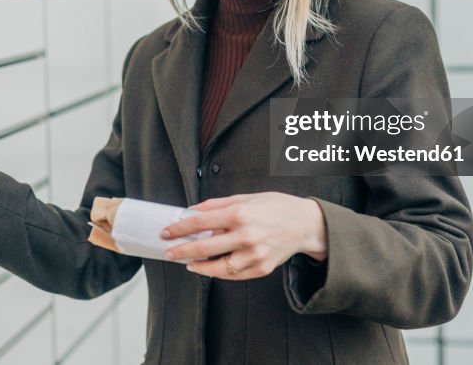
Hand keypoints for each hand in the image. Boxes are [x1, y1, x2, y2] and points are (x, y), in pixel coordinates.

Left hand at [159, 192, 327, 279]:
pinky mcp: (261, 268)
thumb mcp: (246, 197)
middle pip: (204, 247)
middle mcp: (246, 235)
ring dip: (198, 266)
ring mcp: (254, 254)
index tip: (166, 232)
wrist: (306, 225)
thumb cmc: (276, 207)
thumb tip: (192, 210)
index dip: (179, 228)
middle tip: (169, 253)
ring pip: (217, 268)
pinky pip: (233, 275)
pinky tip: (209, 268)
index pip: (200, 222)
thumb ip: (217, 205)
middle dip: (182, 251)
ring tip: (189, 263)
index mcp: (240, 213)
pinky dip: (218, 273)